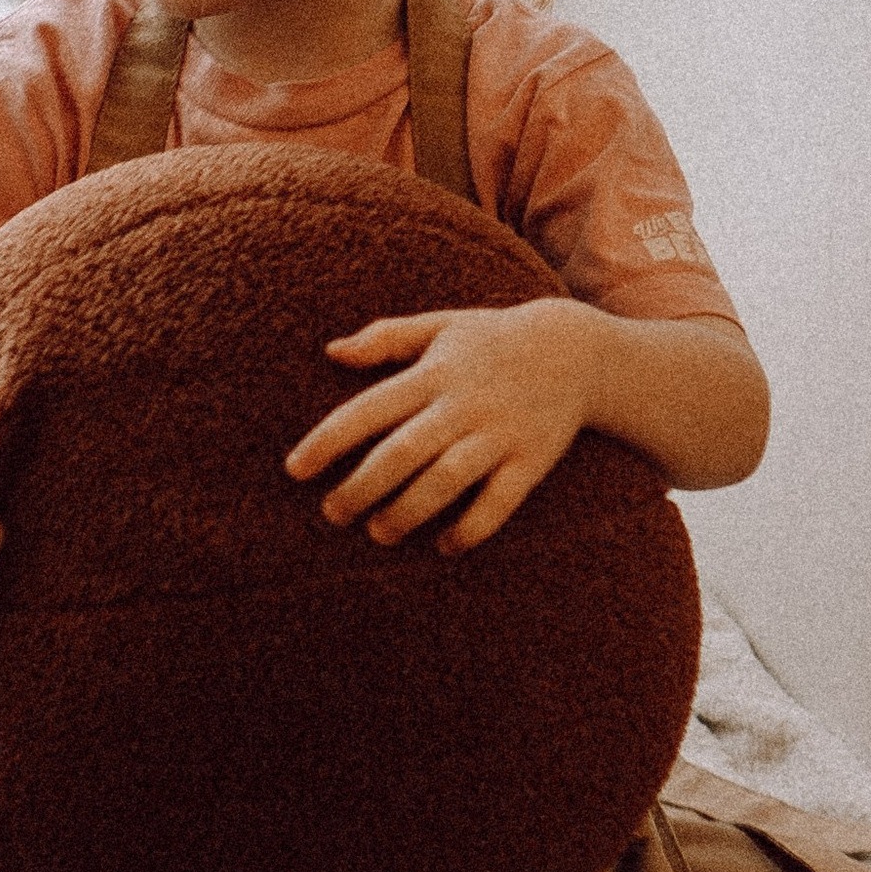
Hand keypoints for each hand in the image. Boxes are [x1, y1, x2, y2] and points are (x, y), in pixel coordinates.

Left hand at [283, 300, 598, 552]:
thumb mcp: (439, 325)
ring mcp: (499, 434)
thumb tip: (331, 351)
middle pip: (402, 452)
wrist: (576, 350)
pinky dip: (472, 527)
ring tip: (379, 534)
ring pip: (447, 480)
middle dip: (362, 487)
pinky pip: (500, 503)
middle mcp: (463, 405)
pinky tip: (445, 546)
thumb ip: (385, 338)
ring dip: (409, 511)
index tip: (294, 470)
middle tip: (332, 514)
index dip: (328, 441)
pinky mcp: (532, 461)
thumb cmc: (493, 339)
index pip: (368, 409)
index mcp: (432, 373)